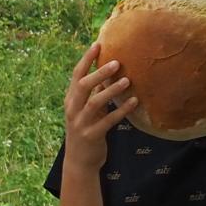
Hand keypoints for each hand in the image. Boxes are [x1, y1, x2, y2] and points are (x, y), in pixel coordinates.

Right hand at [63, 42, 135, 172]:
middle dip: (99, 72)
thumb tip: (107, 73)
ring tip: (127, 81)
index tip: (98, 44)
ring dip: (111, 90)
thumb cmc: (86, 130)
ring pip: (94, 102)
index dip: (86, 59)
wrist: (79, 161)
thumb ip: (94, 93)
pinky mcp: (91, 135)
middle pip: (83, 86)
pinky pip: (108, 121)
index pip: (76, 75)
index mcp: (71, 100)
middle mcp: (72, 109)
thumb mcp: (87, 110)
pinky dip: (121, 111)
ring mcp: (80, 123)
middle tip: (117, 62)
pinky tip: (134, 102)